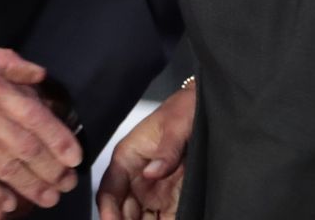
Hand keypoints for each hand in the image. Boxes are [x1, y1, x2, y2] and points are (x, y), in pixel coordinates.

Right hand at [0, 40, 82, 213]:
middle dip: (51, 169)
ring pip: (6, 166)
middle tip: (66, 183)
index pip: (34, 115)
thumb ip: (6, 61)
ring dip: (30, 186)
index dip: (59, 138)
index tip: (73, 155)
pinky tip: (7, 202)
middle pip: (26, 146)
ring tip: (46, 198)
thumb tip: (38, 74)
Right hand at [96, 85, 193, 219]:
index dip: (108, 210)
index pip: (110, 189)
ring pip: (140, 219)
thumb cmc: (185, 108)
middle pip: (124, 212)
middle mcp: (137, 178)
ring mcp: (153, 191)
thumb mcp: (177, 124)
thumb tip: (152, 173)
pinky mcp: (171, 199)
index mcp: (128, 157)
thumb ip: (166, 149)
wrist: (206, 107)